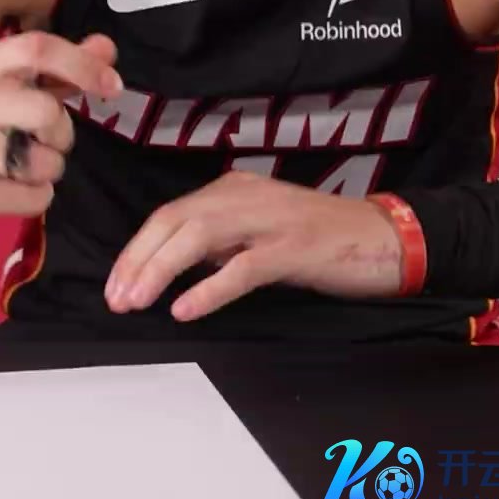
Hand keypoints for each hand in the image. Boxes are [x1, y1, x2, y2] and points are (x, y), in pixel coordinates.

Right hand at [0, 31, 121, 223]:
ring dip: (51, 167)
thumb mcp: (8, 82)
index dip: (82, 65)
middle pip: (47, 112)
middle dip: (63, 132)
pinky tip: (13, 186)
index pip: (37, 49)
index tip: (112, 86)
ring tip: (27, 163)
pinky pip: (34, 198)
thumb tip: (107, 49)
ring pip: (45, 162)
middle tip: (49, 138)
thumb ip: (60, 67)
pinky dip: (36, 195)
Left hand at [105, 171, 403, 321]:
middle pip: (177, 220)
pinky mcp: (295, 248)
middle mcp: (247, 195)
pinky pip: (244, 267)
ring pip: (201, 237)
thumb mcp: (260, 232)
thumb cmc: (320, 241)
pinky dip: (210, 288)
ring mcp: (272, 219)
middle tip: (116, 298)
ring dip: (161, 270)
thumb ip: (221, 241)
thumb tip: (175, 265)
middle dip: (138, 259)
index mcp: (235, 189)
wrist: (382, 237)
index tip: (115, 284)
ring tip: (137, 302)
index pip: (171, 213)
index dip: (137, 248)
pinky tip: (186, 309)